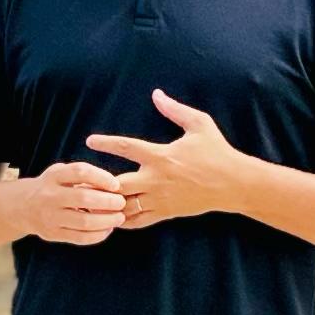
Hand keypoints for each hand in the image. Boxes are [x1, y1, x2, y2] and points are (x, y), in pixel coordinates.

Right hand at [14, 162, 127, 247]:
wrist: (22, 207)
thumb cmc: (51, 187)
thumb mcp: (61, 173)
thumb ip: (82, 176)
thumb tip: (113, 186)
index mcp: (54, 176)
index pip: (80, 172)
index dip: (101, 177)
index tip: (116, 184)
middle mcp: (50, 196)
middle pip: (84, 198)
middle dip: (108, 202)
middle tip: (121, 203)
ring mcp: (50, 217)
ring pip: (84, 222)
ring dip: (107, 221)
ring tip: (119, 217)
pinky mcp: (53, 234)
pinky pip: (80, 238)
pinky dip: (98, 235)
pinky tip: (107, 229)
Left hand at [85, 92, 249, 230]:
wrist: (234, 184)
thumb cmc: (217, 151)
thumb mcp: (199, 124)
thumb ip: (175, 110)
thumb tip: (156, 94)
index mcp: (161, 156)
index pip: (127, 148)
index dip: (106, 143)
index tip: (90, 141)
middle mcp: (156, 179)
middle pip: (117, 185)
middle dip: (97, 185)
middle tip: (80, 182)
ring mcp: (160, 199)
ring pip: (124, 206)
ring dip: (106, 204)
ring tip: (88, 202)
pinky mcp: (165, 213)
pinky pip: (138, 221)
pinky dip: (122, 220)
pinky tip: (110, 216)